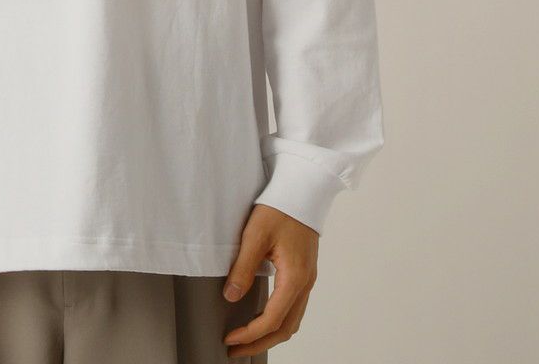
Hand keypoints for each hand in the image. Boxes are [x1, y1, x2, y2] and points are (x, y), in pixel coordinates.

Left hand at [220, 203, 318, 357]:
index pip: (272, 318)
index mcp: (295, 277)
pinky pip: (295, 308)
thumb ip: (243, 267)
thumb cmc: (280, 208)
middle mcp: (305, 283)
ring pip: (292, 320)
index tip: (231, 338)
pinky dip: (279, 321)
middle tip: (236, 350)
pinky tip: (264, 318)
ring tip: (247, 339)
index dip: (250, 333)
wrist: (302, 190)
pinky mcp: (304, 273)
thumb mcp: (256, 235)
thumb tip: (231, 296)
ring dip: (270, 335)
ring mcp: (307, 279)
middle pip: (286, 328)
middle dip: (260, 342)